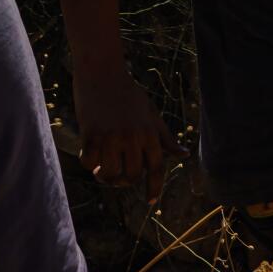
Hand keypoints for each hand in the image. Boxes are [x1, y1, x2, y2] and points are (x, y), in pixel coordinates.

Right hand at [73, 67, 184, 201]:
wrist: (102, 70)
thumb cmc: (128, 92)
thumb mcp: (150, 114)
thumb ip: (165, 137)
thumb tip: (184, 155)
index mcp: (150, 133)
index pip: (156, 168)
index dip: (155, 187)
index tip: (151, 201)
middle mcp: (132, 137)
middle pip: (131, 176)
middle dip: (124, 181)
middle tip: (116, 176)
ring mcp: (111, 136)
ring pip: (109, 174)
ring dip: (104, 177)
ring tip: (101, 171)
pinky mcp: (90, 134)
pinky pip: (89, 162)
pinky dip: (88, 164)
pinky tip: (89, 156)